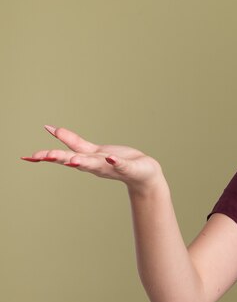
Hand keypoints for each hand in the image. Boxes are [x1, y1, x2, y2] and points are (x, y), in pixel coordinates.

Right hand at [22, 125, 162, 190]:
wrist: (143, 174)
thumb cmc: (116, 161)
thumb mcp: (91, 150)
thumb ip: (72, 141)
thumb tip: (51, 128)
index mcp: (86, 159)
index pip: (63, 156)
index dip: (46, 155)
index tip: (28, 157)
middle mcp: (95, 164)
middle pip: (74, 160)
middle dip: (59, 158)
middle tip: (42, 157)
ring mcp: (111, 166)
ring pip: (95, 164)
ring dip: (84, 163)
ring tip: (74, 161)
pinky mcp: (128, 167)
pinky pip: (121, 164)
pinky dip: (115, 162)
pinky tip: (110, 157)